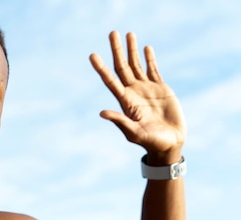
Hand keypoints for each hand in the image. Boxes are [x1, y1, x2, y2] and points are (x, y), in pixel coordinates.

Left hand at [90, 31, 185, 163]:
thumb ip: (120, 121)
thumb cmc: (150, 142)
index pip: (110, 80)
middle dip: (116, 50)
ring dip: (132, 50)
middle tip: (112, 32)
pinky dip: (149, 59)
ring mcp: (146, 89)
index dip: (101, 68)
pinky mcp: (160, 88)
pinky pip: (153, 70)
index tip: (92, 55)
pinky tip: (145, 48)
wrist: (170, 144)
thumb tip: (102, 113)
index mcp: (125, 102)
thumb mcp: (134, 133)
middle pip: (122, 67)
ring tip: (128, 34)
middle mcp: (133, 92)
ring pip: (136, 65)